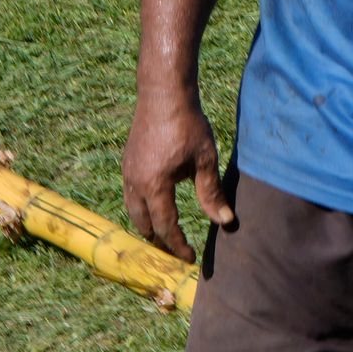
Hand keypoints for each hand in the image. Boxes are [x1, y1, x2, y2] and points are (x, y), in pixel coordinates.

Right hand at [122, 84, 228, 258]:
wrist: (163, 94)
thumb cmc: (187, 125)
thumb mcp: (204, 160)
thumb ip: (211, 193)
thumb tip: (225, 221)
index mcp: (155, 186)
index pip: (166, 227)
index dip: (178, 245)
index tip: (190, 257)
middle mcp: (135, 183)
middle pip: (144, 224)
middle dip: (159, 240)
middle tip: (176, 250)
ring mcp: (127, 172)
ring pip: (133, 210)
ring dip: (148, 225)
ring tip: (164, 234)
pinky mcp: (127, 163)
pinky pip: (130, 195)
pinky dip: (141, 208)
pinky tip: (154, 206)